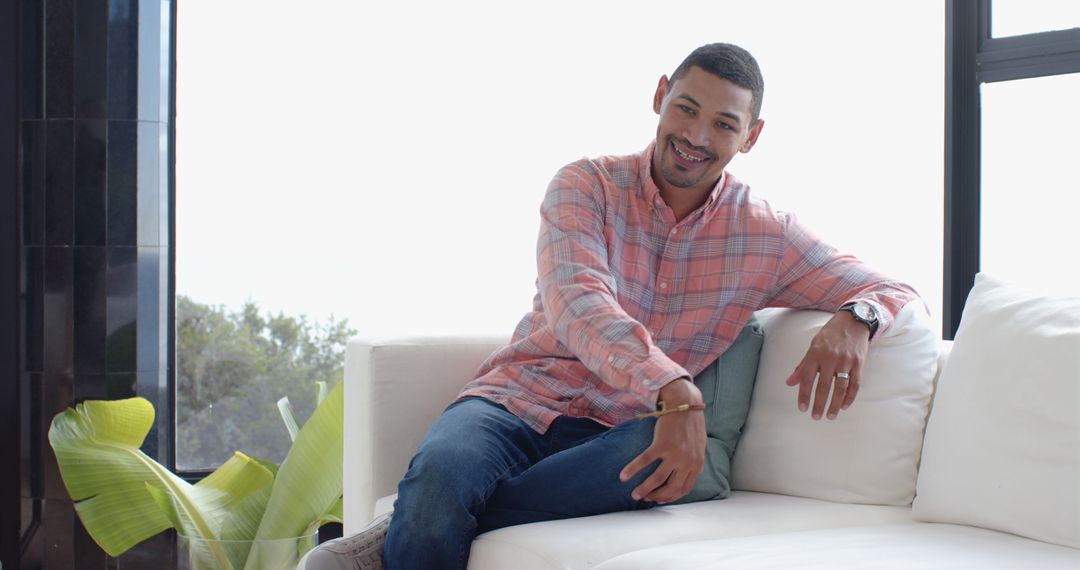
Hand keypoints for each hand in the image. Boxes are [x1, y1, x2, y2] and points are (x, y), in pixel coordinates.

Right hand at [618, 378, 706, 503]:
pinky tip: (623, 476)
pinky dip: (632, 470)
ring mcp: (675, 453)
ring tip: (634, 495)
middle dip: (657, 497)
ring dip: (644, 490)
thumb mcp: (699, 445)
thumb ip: (696, 460)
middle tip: (645, 498)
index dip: (670, 497)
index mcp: (696, 463)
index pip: (683, 489)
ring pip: (657, 479)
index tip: (659, 499)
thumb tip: (695, 474)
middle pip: (671, 488)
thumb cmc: (691, 423)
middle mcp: (687, 461)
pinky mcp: (662, 444)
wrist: (684, 403)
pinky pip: (644, 461)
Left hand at [784, 311, 870, 419]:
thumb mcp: (813, 346)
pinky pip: (855, 384)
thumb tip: (790, 382)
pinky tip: (845, 406)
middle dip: (819, 403)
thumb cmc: (830, 335)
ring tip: (830, 416)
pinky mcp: (859, 363)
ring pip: (840, 388)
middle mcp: (830, 358)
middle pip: (824, 386)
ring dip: (835, 404)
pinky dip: (850, 396)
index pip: (807, 378)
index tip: (802, 408)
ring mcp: (846, 361)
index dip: (804, 394)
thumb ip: (802, 366)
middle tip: (816, 417)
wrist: (853, 321)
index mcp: (816, 354)